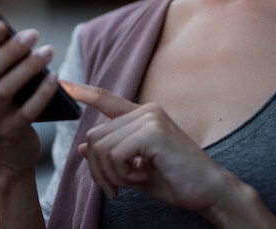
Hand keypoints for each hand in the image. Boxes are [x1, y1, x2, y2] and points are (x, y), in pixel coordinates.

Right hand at [0, 21, 60, 176]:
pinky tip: (54, 77)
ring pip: (5, 91)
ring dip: (27, 68)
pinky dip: (42, 93)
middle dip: (8, 52)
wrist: (7, 157)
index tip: (0, 23)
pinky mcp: (12, 133)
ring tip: (47, 51)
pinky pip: (27, 111)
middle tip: (31, 34)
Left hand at [64, 81, 275, 228]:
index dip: (83, 92)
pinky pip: (114, 154)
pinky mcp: (152, 133)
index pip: (106, 98)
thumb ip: (112, 158)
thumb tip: (81, 148)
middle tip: (115, 188)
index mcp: (144, 115)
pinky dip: (121, 173)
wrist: (211, 191)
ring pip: (101, 146)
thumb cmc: (178, 181)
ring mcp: (150, 119)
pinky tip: (141, 177)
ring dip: (110, 173)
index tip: (63, 84)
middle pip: (95, 136)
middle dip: (98, 168)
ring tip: (133, 182)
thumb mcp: (137, 170)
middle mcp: (146, 111)